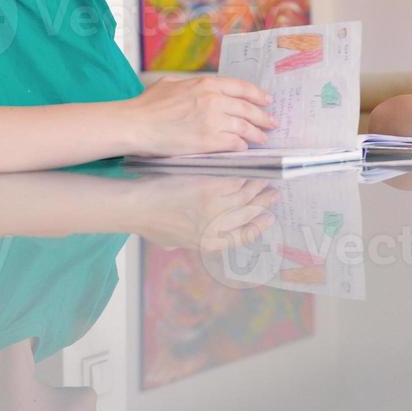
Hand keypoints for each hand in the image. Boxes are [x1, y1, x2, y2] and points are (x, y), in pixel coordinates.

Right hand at [127, 76, 277, 155]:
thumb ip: (192, 85)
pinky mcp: (209, 141)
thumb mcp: (172, 84)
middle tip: (273, 123)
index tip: (267, 100)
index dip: (258, 95)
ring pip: (245, 127)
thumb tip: (201, 87)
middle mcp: (214, 100)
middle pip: (248, 108)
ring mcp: (213, 121)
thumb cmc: (147, 106)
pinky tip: (244, 147)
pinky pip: (234, 143)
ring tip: (263, 138)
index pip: (242, 88)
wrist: (135, 125)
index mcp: (206, 84)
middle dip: (263, 117)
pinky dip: (242, 145)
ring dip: (257, 134)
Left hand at [133, 176, 279, 251]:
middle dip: (264, 204)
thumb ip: (183, 242)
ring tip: (264, 179)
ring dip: (258, 186)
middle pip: (249, 213)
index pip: (243, 236)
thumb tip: (181, 243)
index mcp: (211, 242)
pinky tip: (250, 167)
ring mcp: (217, 205)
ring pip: (246, 194)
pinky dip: (246, 173)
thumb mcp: (170, 243)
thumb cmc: (149, 223)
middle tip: (273, 194)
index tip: (268, 219)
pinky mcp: (212, 186)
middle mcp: (219, 226)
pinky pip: (236, 179)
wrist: (138, 206)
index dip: (258, 227)